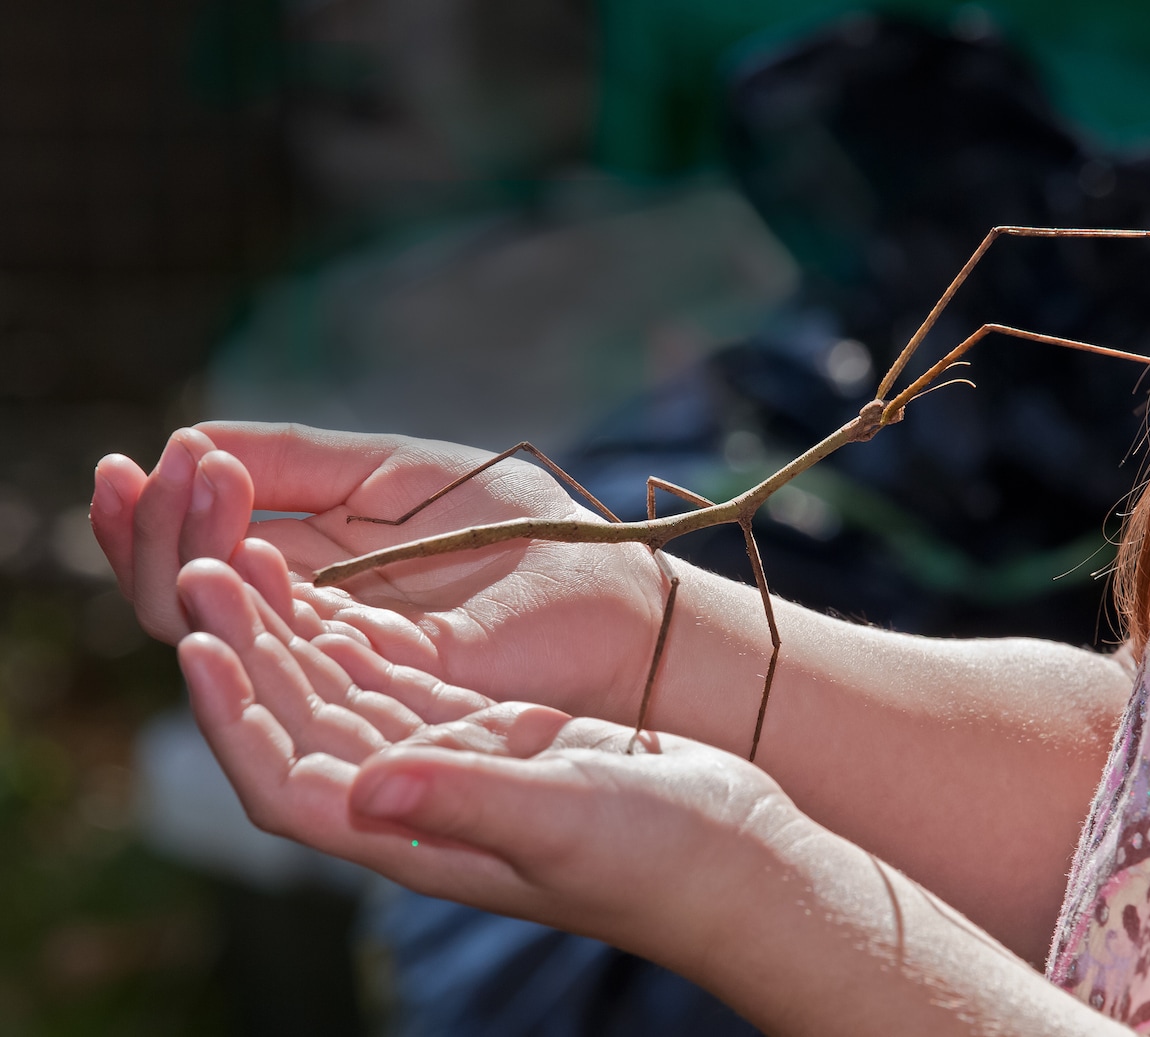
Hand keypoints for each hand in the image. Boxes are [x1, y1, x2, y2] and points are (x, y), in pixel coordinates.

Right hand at [91, 422, 668, 721]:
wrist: (614, 596)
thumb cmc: (526, 533)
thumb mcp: (398, 473)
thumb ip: (300, 461)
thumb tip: (191, 443)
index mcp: (314, 569)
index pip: (205, 550)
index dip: (161, 509)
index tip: (150, 453)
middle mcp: (308, 624)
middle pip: (183, 593)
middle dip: (151, 529)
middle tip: (149, 469)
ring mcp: (330, 662)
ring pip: (205, 627)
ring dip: (182, 551)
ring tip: (195, 480)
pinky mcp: (367, 691)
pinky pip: (270, 661)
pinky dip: (232, 603)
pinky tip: (229, 547)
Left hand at [174, 552, 797, 961]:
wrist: (730, 856)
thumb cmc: (659, 859)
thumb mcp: (565, 822)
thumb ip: (467, 800)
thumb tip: (363, 786)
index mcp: (416, 838)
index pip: (288, 783)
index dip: (233, 718)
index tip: (196, 642)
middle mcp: (416, 802)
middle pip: (301, 725)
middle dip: (245, 649)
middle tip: (202, 563)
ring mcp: (449, 766)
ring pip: (342, 693)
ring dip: (289, 633)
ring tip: (243, 559)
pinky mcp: (488, 735)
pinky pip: (398, 681)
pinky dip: (357, 636)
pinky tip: (330, 593)